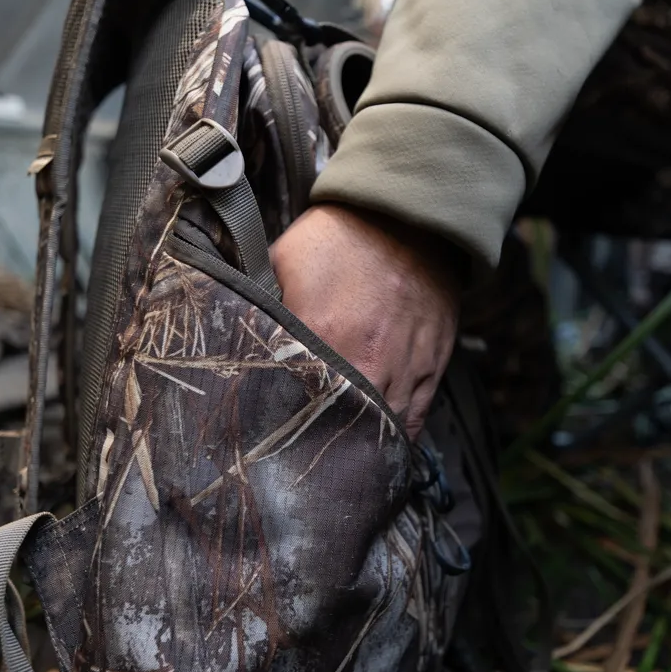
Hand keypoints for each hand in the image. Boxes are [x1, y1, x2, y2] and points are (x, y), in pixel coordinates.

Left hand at [270, 204, 462, 438]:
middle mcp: (365, 360)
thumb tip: (239, 336)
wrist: (408, 212)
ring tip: (339, 459)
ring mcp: (403, 366)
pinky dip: (396, 436)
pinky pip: (414, 418)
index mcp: (322, 334)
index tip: (270, 434)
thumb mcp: (282, 259)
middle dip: (322, 442)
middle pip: (341, 426)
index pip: (295, 400)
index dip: (282, 421)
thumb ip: (261, 304)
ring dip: (361, 443)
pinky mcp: (431, 364)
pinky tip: (379, 444)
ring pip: (382, 429)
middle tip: (302, 458)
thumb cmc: (341, 235)